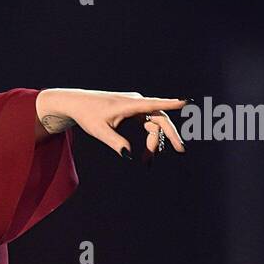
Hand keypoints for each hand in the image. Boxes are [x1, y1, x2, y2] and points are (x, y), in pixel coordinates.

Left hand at [36, 88, 187, 159]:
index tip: (185, 102)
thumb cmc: (88, 115)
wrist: (78, 104)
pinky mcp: (135, 111)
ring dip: (155, 142)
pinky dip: (150, 139)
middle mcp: (136, 102)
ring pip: (155, 124)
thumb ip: (114, 142)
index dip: (170, 104)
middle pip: (160, 118)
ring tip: (148, 161)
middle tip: (180, 150)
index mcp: (129, 104)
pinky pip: (149, 125)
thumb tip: (128, 155)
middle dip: (170, 135)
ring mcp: (137, 106)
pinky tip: (149, 153)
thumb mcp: (99, 131)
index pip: (153, 104)